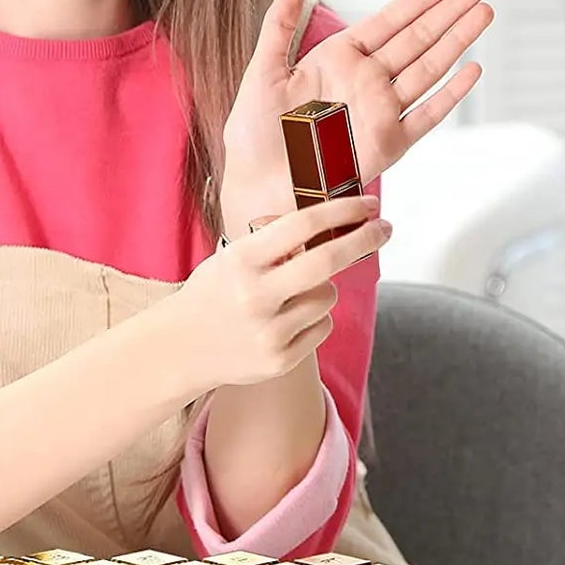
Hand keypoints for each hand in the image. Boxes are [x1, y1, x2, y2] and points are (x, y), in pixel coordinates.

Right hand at [171, 195, 389, 388]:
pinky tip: (286, 322)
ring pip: (328, 296)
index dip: (341, 210)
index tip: (367, 203)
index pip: (301, 225)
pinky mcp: (280, 360)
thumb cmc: (215, 292)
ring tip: (291, 295)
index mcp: (241, 261)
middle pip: (327, 260)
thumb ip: (275, 242)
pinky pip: (322, 327)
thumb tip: (333, 222)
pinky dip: (314, 319)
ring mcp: (268, 332)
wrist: (179, 348)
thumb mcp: (232, 257)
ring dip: (322, 288)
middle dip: (363, 239)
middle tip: (385, 228)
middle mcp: (254, 296)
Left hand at [219, 0, 493, 236]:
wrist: (257, 185)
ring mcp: (381, 112)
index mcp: (338, 60)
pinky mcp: (388, 145)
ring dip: (458, 41)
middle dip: (452, 11)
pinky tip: (472, 70)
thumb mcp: (263, 70)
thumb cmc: (255, 135)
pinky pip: (426, 116)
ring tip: (485, 13)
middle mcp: (365, 82)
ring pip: (429, 69)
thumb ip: (280, 25)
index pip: (389, 21)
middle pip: (419, 39)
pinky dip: (450, 95)